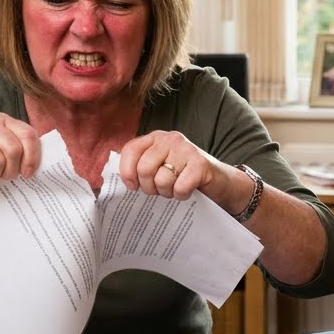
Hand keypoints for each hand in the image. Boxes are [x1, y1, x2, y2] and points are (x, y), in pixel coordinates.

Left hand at [118, 130, 244, 206]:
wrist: (220, 181)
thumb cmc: (184, 176)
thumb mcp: (160, 167)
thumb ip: (140, 167)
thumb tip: (112, 182)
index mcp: (156, 138)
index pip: (130, 150)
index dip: (127, 171)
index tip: (132, 186)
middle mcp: (170, 139)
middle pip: (144, 168)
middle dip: (149, 187)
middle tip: (160, 190)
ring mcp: (186, 149)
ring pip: (162, 180)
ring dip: (167, 193)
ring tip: (175, 189)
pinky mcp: (201, 163)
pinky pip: (180, 187)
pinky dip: (182, 195)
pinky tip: (188, 191)